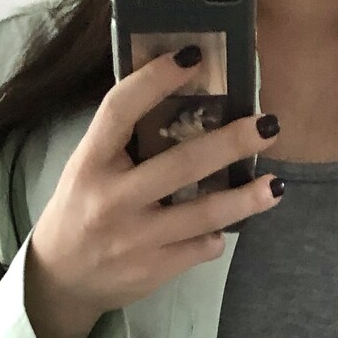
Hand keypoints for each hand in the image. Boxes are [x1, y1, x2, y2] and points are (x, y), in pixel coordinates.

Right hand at [23, 48, 282, 337]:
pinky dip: (215, 236)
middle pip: (181, 164)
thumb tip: (187, 110)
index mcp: (91, 163)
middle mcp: (112, 200)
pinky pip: (198, 248)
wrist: (62, 280)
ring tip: (275, 186)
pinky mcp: (152, 270)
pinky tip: (224, 228)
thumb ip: (124, 144)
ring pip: (202, 214)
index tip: (193, 57)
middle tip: (267, 125)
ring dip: (244, 199)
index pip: (121, 110)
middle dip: (230, 143)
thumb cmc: (81, 212)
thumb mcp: (88, 169)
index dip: (156, 79)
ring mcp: (135, 239)